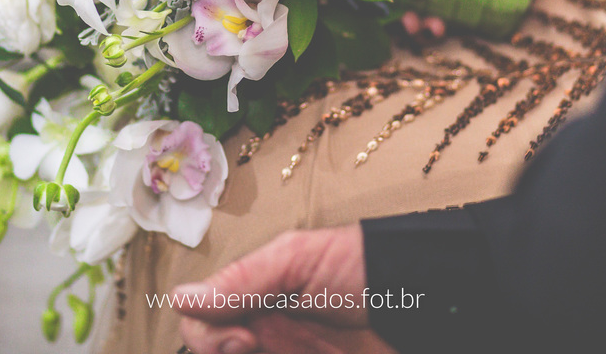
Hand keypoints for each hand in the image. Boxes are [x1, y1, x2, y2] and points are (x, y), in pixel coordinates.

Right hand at [174, 225, 394, 353]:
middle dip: (234, 350)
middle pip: (220, 351)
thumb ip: (241, 281)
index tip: (242, 340)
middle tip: (266, 346)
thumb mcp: (296, 260)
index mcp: (253, 297)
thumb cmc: (361, 264)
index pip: (201, 324)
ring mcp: (287, 350)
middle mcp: (263, 330)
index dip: (209, 337)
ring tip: (310, 349)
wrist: (425, 294)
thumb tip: (180, 298)